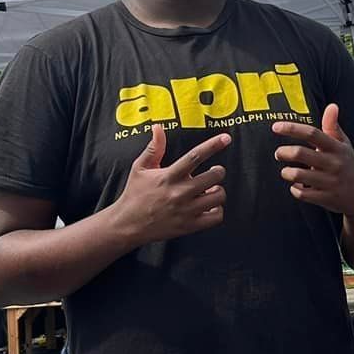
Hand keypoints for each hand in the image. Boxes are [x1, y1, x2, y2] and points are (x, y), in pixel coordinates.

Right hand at [115, 125, 230, 245]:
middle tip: (214, 172)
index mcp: (168, 176)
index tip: (226, 138)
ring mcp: (186, 211)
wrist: (128, 224)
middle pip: (214, 176)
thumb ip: (154, 148)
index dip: (213, 145)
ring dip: (219, 191)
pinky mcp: (189, 226)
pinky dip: (217, 210)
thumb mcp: (140, 168)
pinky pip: (216, 217)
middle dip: (218, 171)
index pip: (195, 156)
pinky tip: (210, 206)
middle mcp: (179, 193)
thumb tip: (158, 127)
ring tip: (211, 189)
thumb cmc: (135, 194)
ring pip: (218, 197)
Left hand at [274, 105, 353, 217]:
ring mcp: (329, 182)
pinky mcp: (325, 198)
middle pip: (300, 153)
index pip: (312, 134)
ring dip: (286, 172)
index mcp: (336, 148)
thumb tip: (332, 106)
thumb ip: (333, 127)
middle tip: (279, 152)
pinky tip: (297, 186)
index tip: (276, 126)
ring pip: (297, 175)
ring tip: (285, 171)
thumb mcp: (344, 146)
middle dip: (283, 152)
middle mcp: (333, 164)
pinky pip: (301, 193)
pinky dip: (294, 189)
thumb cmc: (348, 166)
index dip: (292, 128)